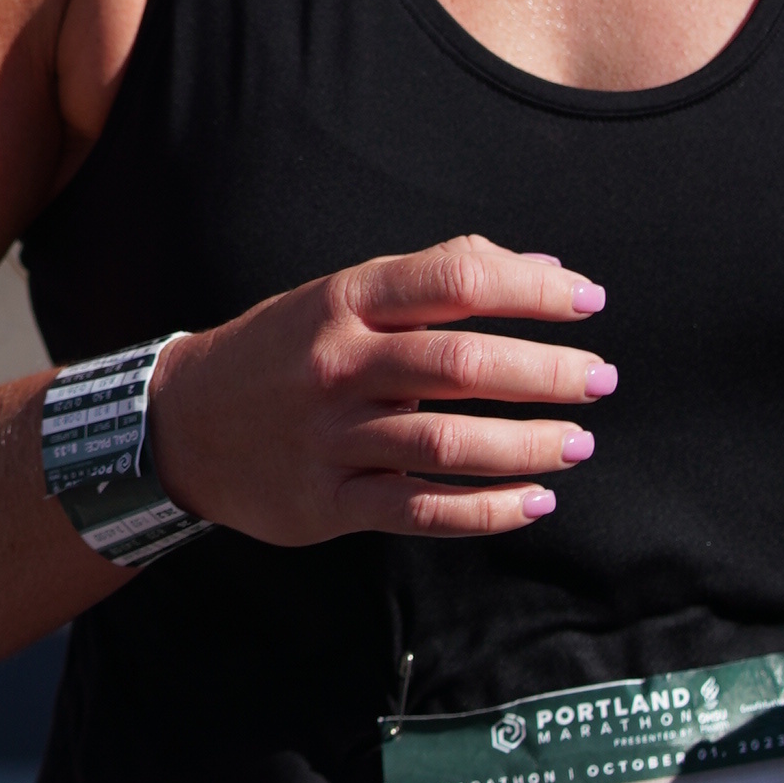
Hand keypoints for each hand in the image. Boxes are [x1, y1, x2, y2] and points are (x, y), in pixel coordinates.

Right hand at [141, 234, 611, 548]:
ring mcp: (330, 438)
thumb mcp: (342, 295)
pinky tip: (533, 501)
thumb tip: (547, 272)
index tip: (588, 301)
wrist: (182, 424)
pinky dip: (485, 510)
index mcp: (346, 301)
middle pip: (460, 367)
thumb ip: (436, 280)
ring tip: (578, 444)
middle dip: (545, 374)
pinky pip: (419, 510)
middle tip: (601, 380)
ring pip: (446, 446)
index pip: (454, 281)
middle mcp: (338, 365)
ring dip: (527, 447)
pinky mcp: (326, 502)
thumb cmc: (284, 350)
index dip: (532, 290)